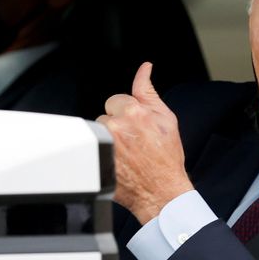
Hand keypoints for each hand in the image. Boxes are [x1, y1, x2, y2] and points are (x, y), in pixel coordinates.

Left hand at [97, 63, 193, 224]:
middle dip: (117, 124)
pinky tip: (117, 162)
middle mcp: (116, 126)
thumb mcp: (166, 118)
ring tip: (126, 153)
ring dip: (108, 138)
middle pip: (106, 115)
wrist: (161, 190)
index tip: (136, 126)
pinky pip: (91, 147)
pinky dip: (101, 153)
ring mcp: (104, 143)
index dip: (128, 113)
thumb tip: (145, 68)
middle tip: (134, 141)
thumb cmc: (166, 158)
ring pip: (98, 131)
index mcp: (134, 112)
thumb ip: (149, 91)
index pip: (117, 100)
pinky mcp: (96, 159)